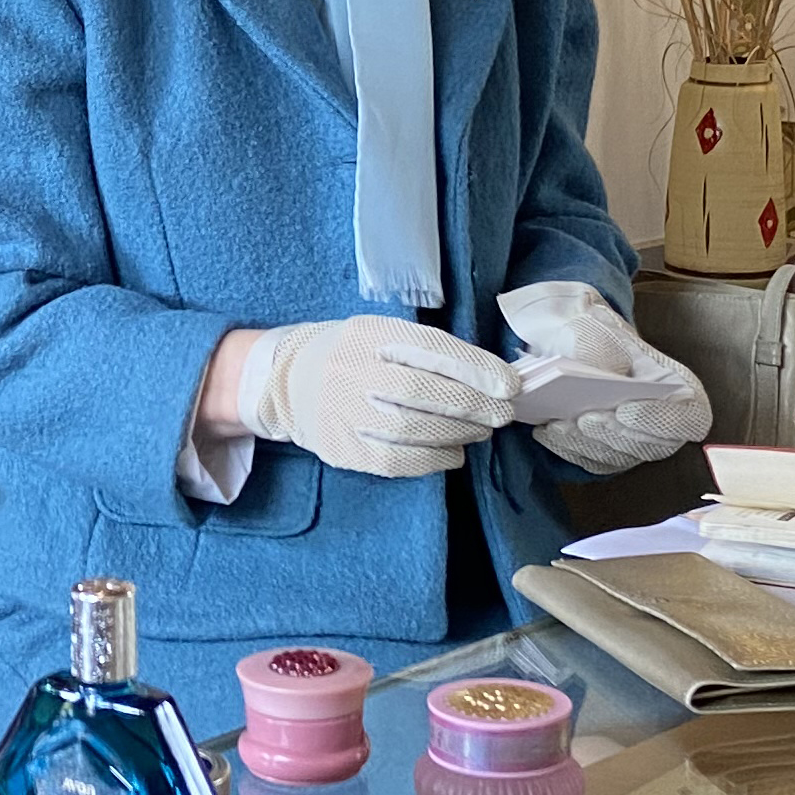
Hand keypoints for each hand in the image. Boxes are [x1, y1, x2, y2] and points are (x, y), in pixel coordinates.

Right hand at [239, 315, 516, 479]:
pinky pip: (394, 460)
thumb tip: (491, 375)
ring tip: (479, 431)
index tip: (508, 384)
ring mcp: (343, 412)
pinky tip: (452, 454)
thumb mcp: (381, 333)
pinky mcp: (341, 447)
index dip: (475, 368)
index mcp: (369, 333)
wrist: (286, 381)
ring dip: (457, 433)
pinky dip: (432, 460)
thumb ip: (428, 350)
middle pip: (423, 391)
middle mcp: (352, 370)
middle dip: (473, 405)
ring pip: (411, 429)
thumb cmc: (352, 354)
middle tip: (501, 414)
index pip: (429, 349)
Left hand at [498, 281, 713, 473]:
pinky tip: (548, 432)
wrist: (571, 348)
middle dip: (615, 434)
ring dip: (588, 444)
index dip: (662, 420)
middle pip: (652, 446)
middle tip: (584, 418)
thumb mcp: (599, 330)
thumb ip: (605, 350)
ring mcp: (637, 442)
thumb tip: (606, 374)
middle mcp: (665, 423)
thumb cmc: (595, 335)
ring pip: (620, 457)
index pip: (690, 419)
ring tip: (558, 424)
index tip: (625, 409)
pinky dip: (571, 449)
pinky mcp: (610, 454)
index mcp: (679, 389)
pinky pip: (594, 462)